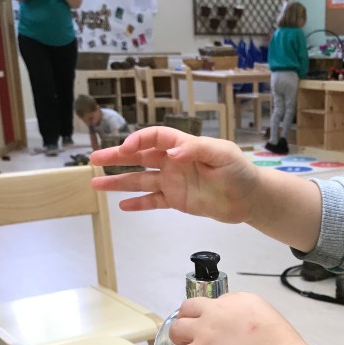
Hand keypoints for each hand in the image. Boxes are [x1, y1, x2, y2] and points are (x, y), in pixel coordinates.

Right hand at [90, 128, 262, 224]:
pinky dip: (138, 203)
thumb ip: (197, 150)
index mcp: (183, 146)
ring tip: (95, 185)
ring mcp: (173, 181)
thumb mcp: (223, 154)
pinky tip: (121, 206)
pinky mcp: (177, 200)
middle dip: (116, 158)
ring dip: (118, 182)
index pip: (154, 138)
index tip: (126, 150)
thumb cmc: (239, 171)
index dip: (138, 141)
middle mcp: (173, 162)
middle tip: (94, 160)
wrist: (250, 198)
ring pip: (140, 180)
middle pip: (139, 157)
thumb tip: (174, 153)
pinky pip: (153, 201)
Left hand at [162, 292, 335, 344]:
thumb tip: (236, 327)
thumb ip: (248, 316)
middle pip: (191, 306)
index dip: (216, 314)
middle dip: (189, 316)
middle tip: (193, 329)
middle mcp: (218, 310)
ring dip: (178, 335)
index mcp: (238, 299)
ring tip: (181, 344)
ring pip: (177, 326)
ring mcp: (206, 331)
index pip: (218, 301)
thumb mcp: (267, 315)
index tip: (220, 325)